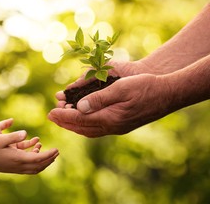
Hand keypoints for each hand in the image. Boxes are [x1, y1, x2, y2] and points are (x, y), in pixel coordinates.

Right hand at [0, 120, 58, 173]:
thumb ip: (13, 136)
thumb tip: (25, 133)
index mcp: (17, 158)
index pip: (38, 159)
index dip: (49, 155)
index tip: (57, 149)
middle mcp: (17, 165)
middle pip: (39, 166)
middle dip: (49, 159)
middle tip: (57, 152)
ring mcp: (14, 168)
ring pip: (34, 169)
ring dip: (43, 162)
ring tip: (49, 154)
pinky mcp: (11, 167)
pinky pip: (28, 168)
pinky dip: (35, 162)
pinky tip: (35, 152)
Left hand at [48, 74, 171, 136]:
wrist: (167, 94)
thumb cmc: (145, 87)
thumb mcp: (121, 88)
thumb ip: (99, 99)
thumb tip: (79, 107)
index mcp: (110, 118)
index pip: (80, 118)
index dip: (63, 115)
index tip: (50, 112)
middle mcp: (112, 126)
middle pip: (82, 127)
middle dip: (65, 121)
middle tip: (51, 115)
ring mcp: (117, 127)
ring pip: (89, 130)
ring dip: (74, 124)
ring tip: (62, 118)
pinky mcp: (121, 125)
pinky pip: (97, 129)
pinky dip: (85, 125)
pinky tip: (82, 119)